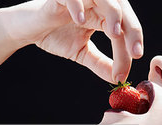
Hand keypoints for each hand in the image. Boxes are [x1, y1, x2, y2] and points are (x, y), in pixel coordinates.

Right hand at [3, 0, 142, 82]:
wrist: (27, 30)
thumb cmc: (56, 35)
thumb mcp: (83, 53)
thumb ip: (101, 64)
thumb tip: (119, 79)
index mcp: (103, 15)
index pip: (124, 27)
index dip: (133, 42)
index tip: (134, 61)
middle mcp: (95, 3)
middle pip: (121, 9)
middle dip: (132, 29)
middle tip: (134, 51)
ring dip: (112, 13)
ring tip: (114, 33)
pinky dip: (76, 5)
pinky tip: (80, 21)